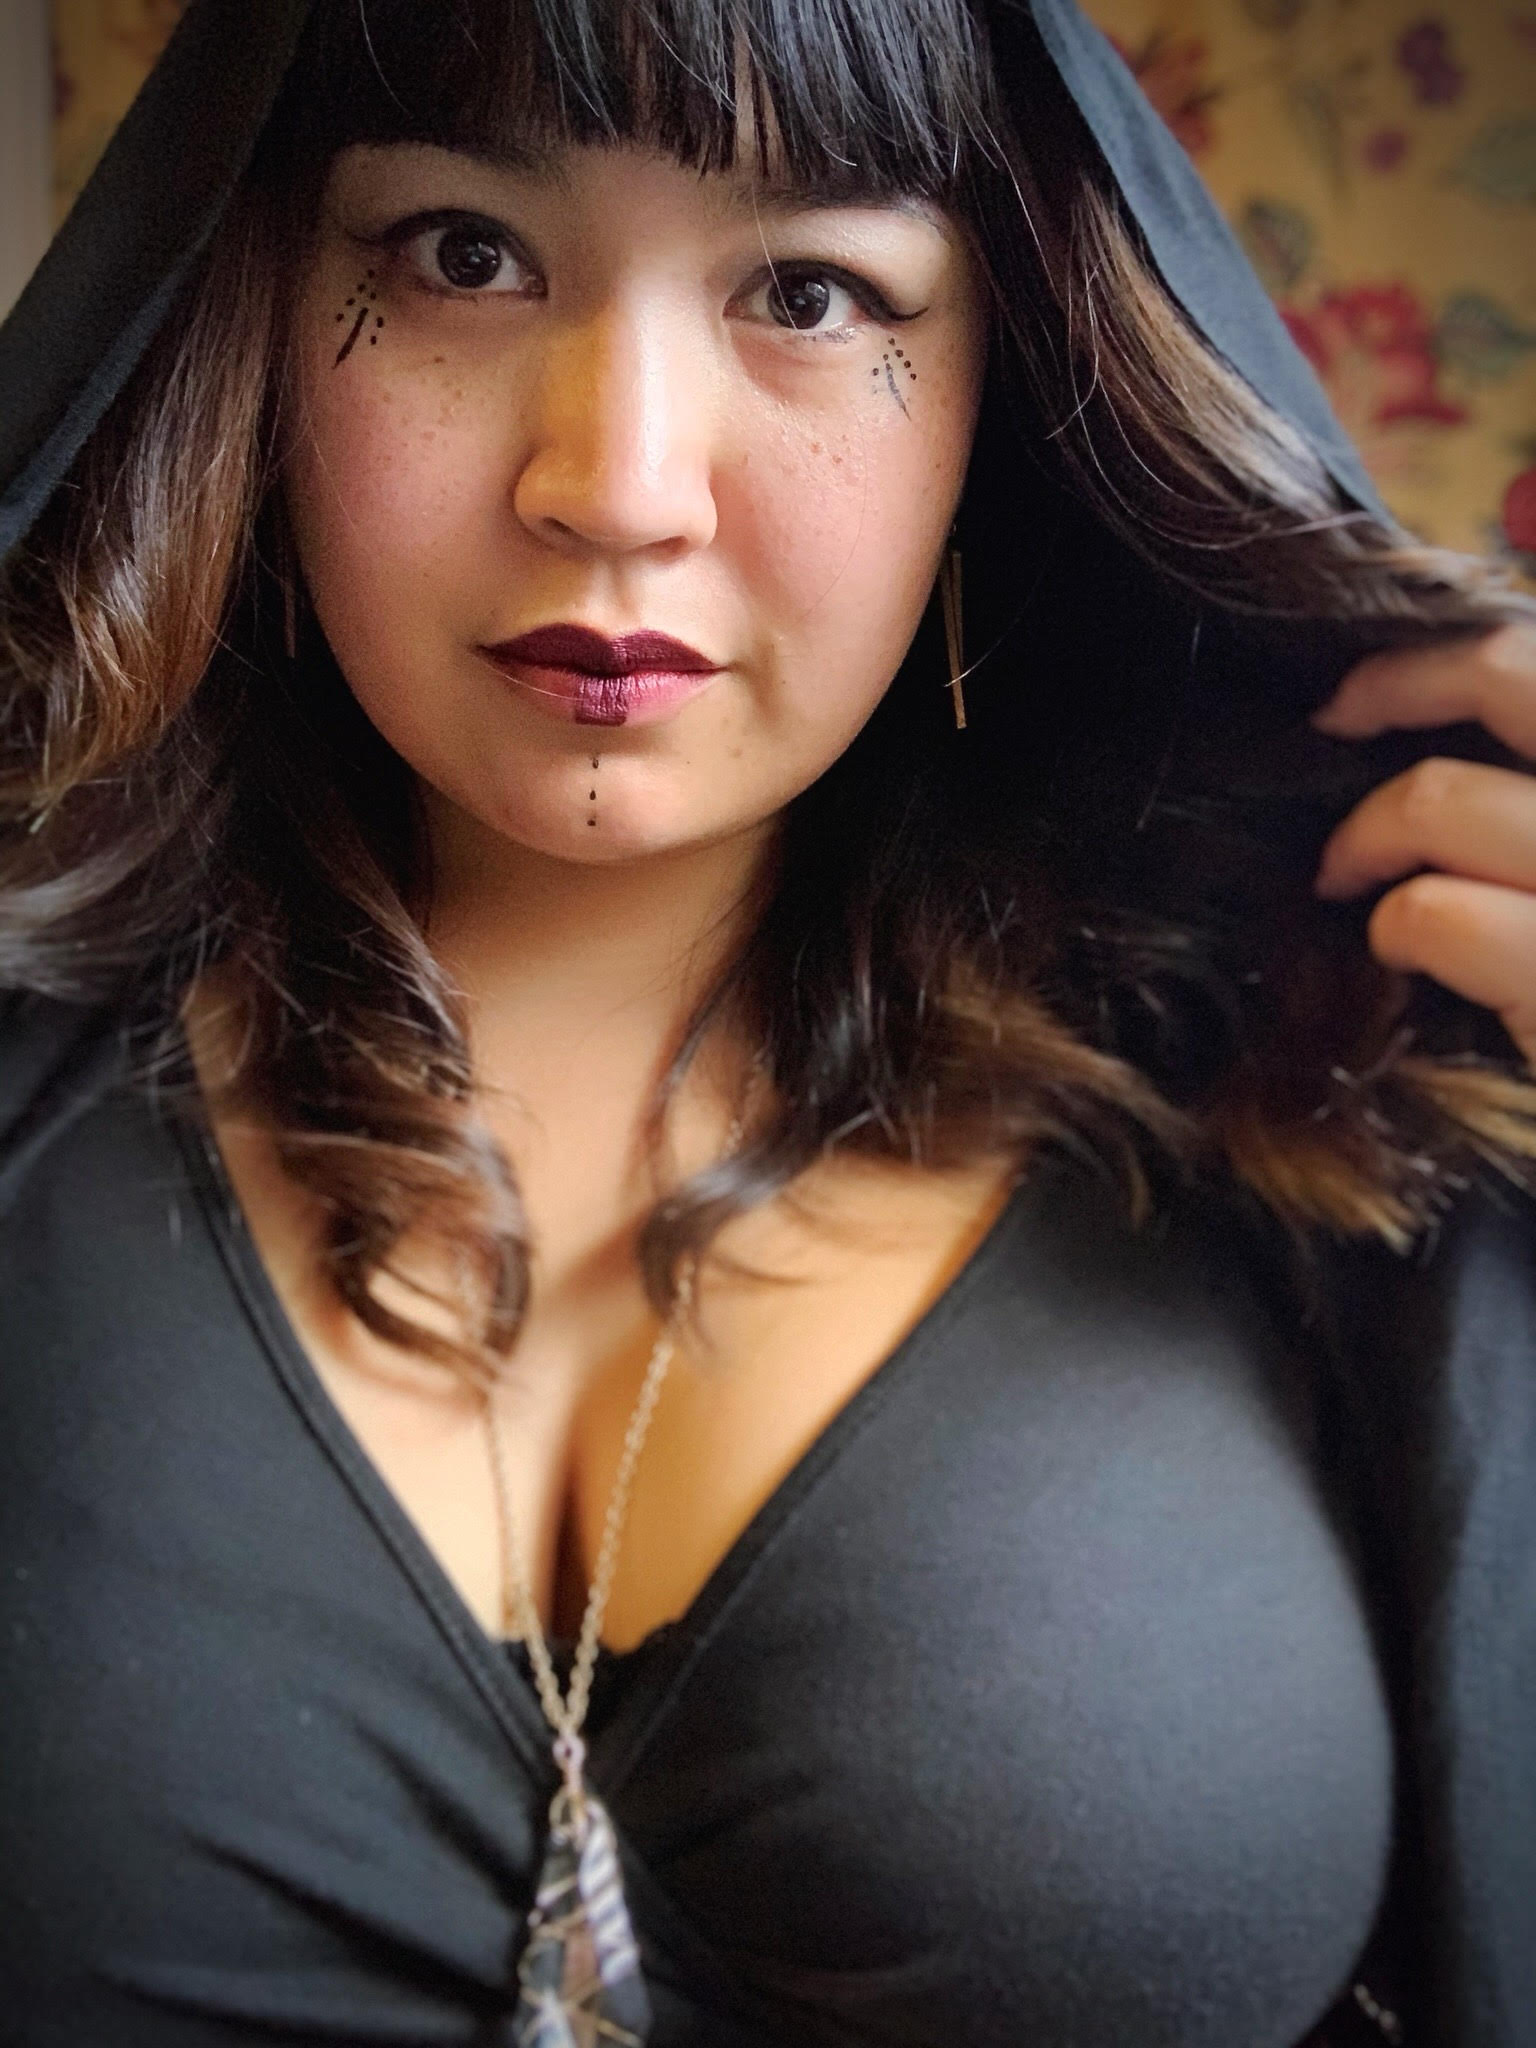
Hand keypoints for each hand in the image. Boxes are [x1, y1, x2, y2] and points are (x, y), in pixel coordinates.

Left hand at [1311, 622, 1535, 1070]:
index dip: (1447, 655)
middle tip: (1337, 721)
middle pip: (1511, 669)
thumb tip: (1428, 727)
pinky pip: (1432, 914)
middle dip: (1393, 686)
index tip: (1370, 686)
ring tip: (1346, 875)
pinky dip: (1391, 929)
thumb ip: (1521, 794)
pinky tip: (1402, 953)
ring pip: (1439, 798)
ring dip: (1364, 838)